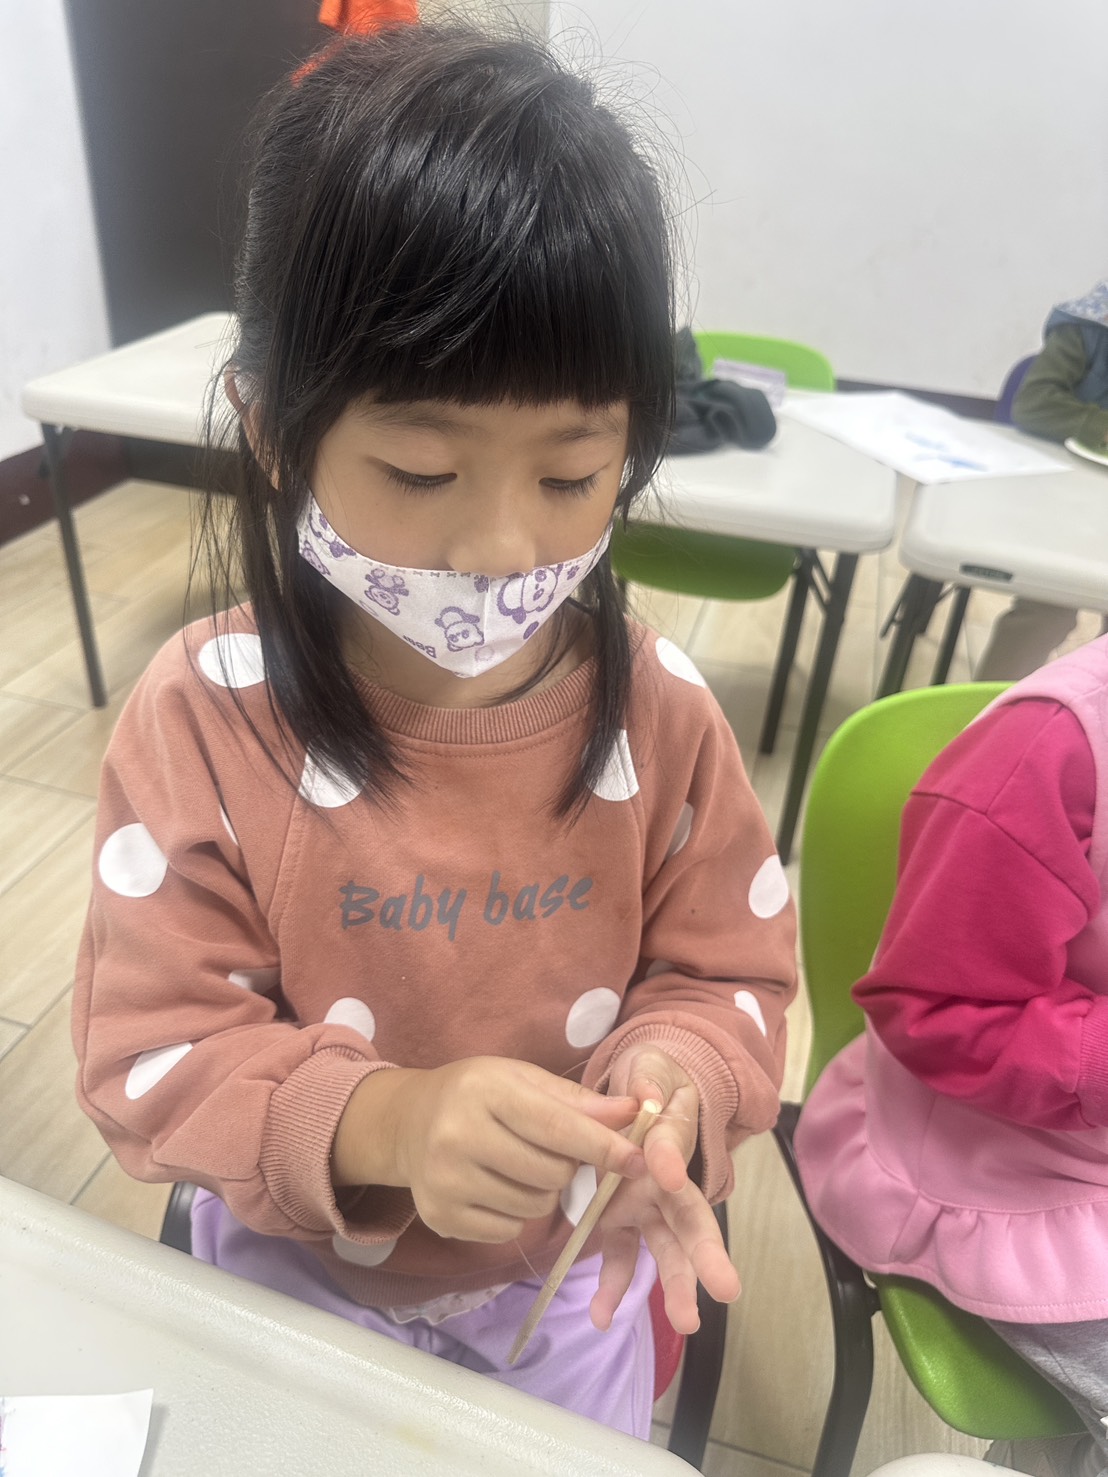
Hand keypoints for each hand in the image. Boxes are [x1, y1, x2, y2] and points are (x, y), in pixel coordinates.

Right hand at [332, 1057, 641, 1243]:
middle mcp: (458, 1136)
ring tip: (521, 1165)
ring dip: (543, 1192)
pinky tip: (497, 1187)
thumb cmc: (475, 1094)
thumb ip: (576, 1100)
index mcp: (485, 1091)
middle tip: (551, 1150)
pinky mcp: (440, 1217)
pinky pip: (508, 1232)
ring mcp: (444, 1181)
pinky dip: (516, 1215)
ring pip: (534, 1207)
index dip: (602, 1146)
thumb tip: (633, 1114)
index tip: (638, 1160)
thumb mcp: (522, 1079)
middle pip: (550, 1174)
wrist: (406, 1123)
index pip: (556, 1126)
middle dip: (567, 1167)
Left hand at [592, 1045, 740, 1334]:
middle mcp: (668, 1182)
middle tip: (727, 1287)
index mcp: (673, 1138)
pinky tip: (601, 1316)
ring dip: (676, 1285)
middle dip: (706, 1253)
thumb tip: (648, 1096)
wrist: (640, 1098)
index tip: (667, 1173)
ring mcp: (647, 1207)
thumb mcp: (650, 1070)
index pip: (673, 1147)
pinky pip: (621, 1258)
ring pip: (667, 1248)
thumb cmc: (652, 1081)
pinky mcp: (621, 1221)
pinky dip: (613, 1288)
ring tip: (685, 1321)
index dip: (671, 1158)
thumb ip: (648, 1081)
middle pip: (691, 1218)